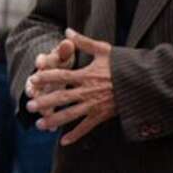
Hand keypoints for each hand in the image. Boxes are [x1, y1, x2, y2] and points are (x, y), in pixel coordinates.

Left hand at [25, 29, 116, 145]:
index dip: (46, 77)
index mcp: (87, 75)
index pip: (62, 75)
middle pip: (62, 97)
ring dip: (54, 120)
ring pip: (71, 115)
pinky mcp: (102, 116)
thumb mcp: (104, 50)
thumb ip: (84, 42)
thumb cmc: (123, 65)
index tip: (33, 79)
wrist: (143, 82)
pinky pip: (86, 127)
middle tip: (29, 106)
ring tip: (39, 125)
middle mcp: (88, 91)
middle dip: (45, 102)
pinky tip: (63, 142)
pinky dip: (75, 135)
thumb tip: (67, 31)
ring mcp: (95, 105)